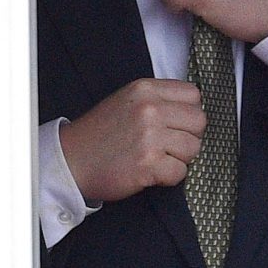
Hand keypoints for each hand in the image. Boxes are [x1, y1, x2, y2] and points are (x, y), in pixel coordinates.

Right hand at [58, 79, 205, 203]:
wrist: (68, 162)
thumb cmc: (98, 134)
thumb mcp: (127, 101)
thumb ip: (158, 99)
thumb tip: (191, 109)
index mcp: (145, 90)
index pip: (193, 95)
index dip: (188, 113)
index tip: (176, 125)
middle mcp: (150, 109)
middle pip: (199, 121)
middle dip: (189, 136)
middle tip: (169, 146)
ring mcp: (149, 136)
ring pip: (193, 147)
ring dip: (179, 158)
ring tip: (157, 159)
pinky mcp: (147, 163)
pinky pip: (180, 172)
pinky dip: (169, 177)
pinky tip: (151, 173)